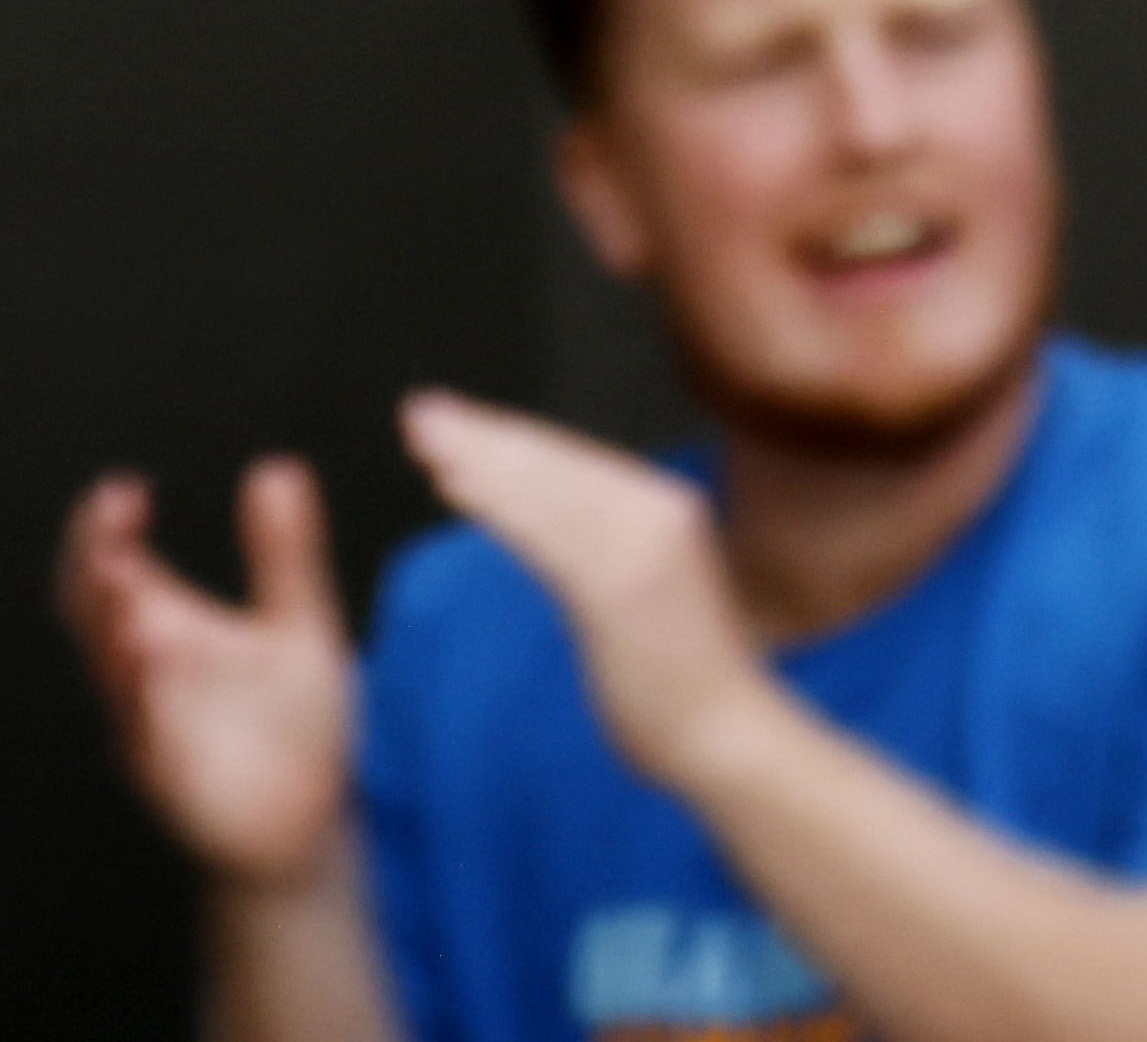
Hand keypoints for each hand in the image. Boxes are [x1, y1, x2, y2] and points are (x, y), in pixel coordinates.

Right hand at [59, 459, 360, 886]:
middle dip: (93, 566)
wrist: (305, 823)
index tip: (125, 491)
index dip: (102, 527)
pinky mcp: (171, 775)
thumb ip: (286, 553)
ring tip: (126, 583)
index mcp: (166, 625)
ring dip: (113, 628)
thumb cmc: (292, 723)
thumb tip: (278, 470)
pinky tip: (154, 658)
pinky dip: (144, 698)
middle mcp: (146, 670)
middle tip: (112, 524)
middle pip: (90, 611)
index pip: (108, 566)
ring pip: (112, 673)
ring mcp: (150, 723)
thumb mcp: (301, 625)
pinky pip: (144, 736)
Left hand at [397, 391, 785, 798]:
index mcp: (666, 507)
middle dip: (482, 434)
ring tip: (423, 438)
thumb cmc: (682, 674)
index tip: (454, 423)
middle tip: (419, 411)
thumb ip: (602, 549)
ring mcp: (640, 547)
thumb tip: (544, 522)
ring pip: (545, 491)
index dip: (510, 439)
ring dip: (479, 459)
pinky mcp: (618, 587)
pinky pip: (545, 537)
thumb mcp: (645, 588)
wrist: (726, 735)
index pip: (576, 462)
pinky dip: (498, 505)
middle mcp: (658, 511)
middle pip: (555, 463)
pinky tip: (452, 487)